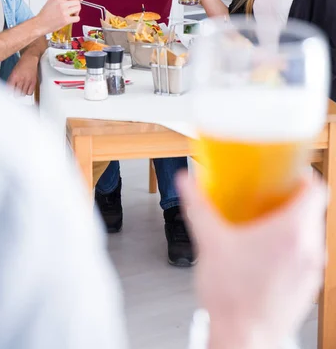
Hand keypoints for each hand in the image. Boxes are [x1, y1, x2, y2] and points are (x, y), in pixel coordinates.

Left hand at [7, 53, 38, 95]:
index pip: (10, 89)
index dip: (9, 92)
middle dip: (15, 94)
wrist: (30, 59)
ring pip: (23, 94)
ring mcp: (28, 81)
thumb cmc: (21, 64)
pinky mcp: (33, 82)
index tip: (9, 93)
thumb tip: (8, 88)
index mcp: (14, 77)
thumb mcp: (13, 71)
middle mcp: (21, 79)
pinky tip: (27, 90)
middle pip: (17, 94)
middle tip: (15, 93)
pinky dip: (28, 92)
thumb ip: (11, 80)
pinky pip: (30, 92)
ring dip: (21, 93)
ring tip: (21, 91)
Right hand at [36, 0, 81, 35]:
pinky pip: (77, 18)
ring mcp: (64, 13)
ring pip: (78, 9)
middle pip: (77, 2)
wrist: (40, 23)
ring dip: (77, 11)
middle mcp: (62, 5)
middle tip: (74, 8)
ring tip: (73, 13)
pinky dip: (76, 18)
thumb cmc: (44, 14)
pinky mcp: (66, 20)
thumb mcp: (50, 1)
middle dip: (77, 5)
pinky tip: (72, 18)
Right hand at [177, 173, 326, 348]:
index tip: (285, 172)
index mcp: (291, 232)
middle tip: (266, 195)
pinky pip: (307, 255)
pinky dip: (292, 246)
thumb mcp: (209, 242)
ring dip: (292, 222)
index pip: (316, 188)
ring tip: (263, 223)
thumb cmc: (232, 299)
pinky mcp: (307, 287)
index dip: (302, 174)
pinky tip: (265, 253)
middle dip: (290, 198)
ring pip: (311, 232)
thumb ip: (197, 205)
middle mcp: (308, 249)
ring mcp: (311, 270)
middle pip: (313, 208)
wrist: (242, 340)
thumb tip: (187, 182)